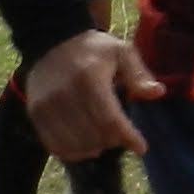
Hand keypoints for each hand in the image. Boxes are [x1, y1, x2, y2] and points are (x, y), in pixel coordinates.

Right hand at [24, 30, 160, 161]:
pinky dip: (73, 152)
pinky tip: (84, 144)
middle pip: (95, 136)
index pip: (110, 120)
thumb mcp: (121, 51)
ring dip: (95, 148)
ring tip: (103, 138)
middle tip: (120, 134)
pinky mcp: (35, 114)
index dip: (128, 138)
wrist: (52, 41)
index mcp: (89, 79)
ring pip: (76, 145)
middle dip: (114, 141)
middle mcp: (65, 95)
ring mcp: (47, 106)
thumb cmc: (93, 49)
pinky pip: (56, 146)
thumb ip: (138, 73)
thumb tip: (158, 92)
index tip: (141, 147)